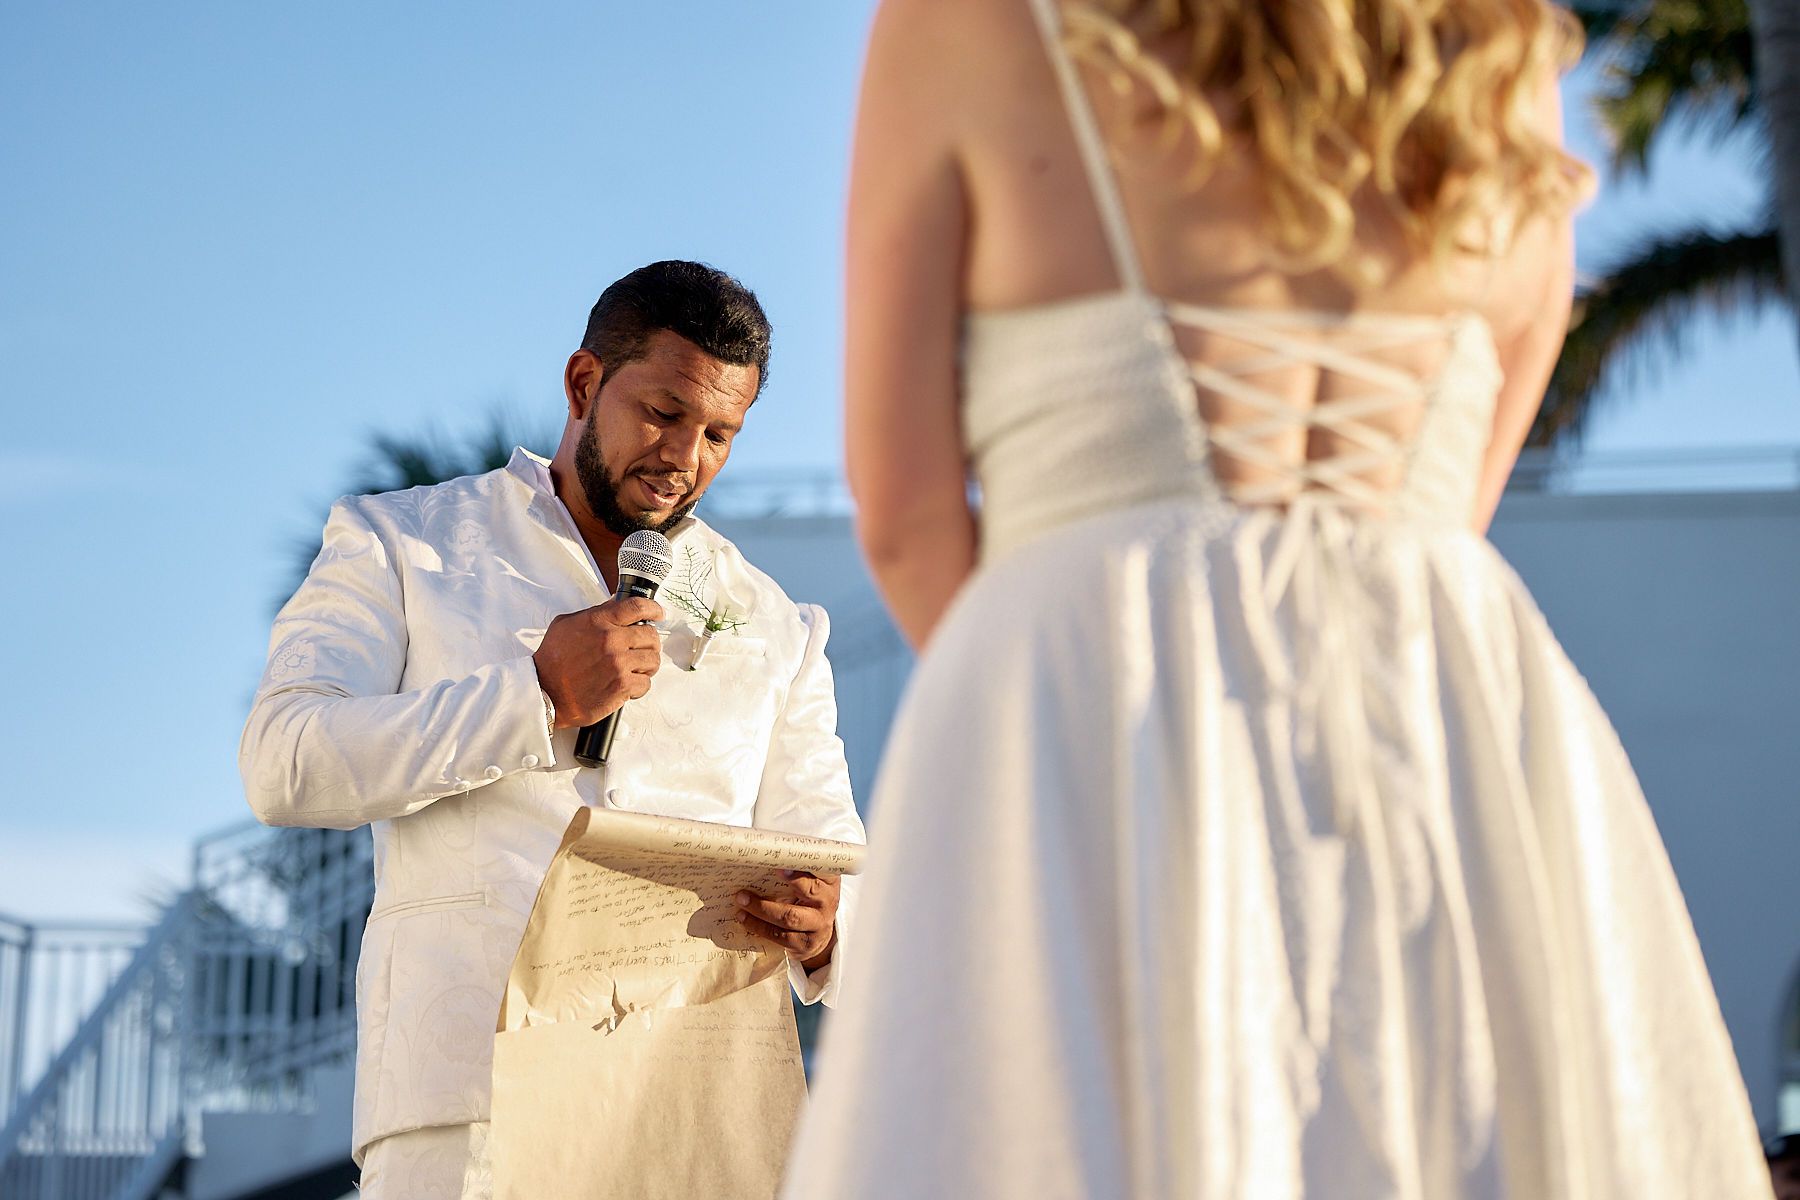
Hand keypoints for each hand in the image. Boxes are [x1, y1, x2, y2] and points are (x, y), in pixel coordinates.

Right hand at [532, 597, 663, 727]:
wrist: (544, 691)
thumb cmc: (552, 660)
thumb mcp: (566, 624)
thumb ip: (594, 614)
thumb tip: (616, 604)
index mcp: (599, 621)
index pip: (637, 607)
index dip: (653, 609)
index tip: (658, 613)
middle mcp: (611, 640)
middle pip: (650, 634)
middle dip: (649, 642)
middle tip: (642, 649)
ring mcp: (618, 664)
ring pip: (653, 659)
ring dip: (647, 665)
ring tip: (636, 668)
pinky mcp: (621, 686)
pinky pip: (646, 683)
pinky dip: (640, 685)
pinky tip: (628, 685)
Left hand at [734, 871, 839, 970]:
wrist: (817, 933)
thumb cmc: (807, 898)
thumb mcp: (810, 880)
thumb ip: (795, 867)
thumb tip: (765, 851)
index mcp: (829, 881)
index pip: (822, 869)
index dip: (806, 865)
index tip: (784, 863)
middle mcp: (827, 902)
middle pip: (811, 892)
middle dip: (791, 882)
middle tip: (761, 879)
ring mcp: (818, 926)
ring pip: (790, 917)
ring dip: (762, 909)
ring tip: (742, 900)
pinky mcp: (805, 945)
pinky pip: (780, 937)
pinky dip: (760, 927)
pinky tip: (744, 919)